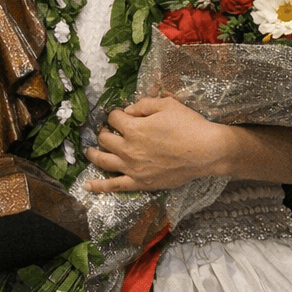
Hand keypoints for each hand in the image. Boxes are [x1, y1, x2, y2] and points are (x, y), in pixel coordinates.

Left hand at [84, 96, 223, 191]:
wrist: (205, 151)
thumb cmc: (188, 126)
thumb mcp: (166, 104)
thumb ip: (143, 105)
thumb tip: (128, 110)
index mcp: (133, 128)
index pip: (114, 118)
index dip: (116, 114)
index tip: (121, 115)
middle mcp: (128, 148)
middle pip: (105, 138)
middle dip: (104, 131)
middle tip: (108, 130)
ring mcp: (132, 168)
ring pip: (103, 160)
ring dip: (93, 154)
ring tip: (89, 151)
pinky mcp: (140, 182)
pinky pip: (113, 186)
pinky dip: (98, 186)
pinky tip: (86, 186)